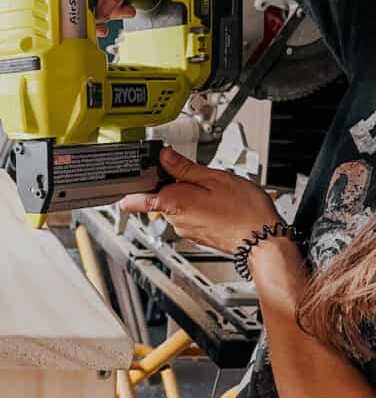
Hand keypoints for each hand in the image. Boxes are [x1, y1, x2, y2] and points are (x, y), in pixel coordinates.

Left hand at [120, 147, 280, 253]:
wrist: (262, 241)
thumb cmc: (244, 211)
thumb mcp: (214, 178)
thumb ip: (184, 167)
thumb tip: (164, 156)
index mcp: (172, 203)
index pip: (134, 199)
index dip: (134, 185)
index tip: (138, 174)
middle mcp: (174, 220)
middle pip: (160, 197)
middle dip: (173, 184)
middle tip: (196, 176)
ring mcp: (185, 230)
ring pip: (176, 205)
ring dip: (189, 195)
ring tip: (214, 191)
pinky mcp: (196, 235)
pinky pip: (189, 215)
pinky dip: (198, 206)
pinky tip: (218, 203)